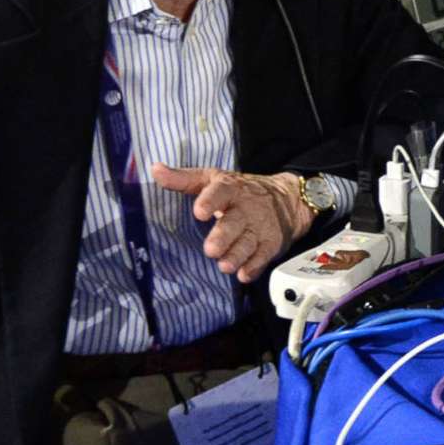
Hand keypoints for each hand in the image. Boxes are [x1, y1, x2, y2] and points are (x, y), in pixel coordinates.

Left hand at [146, 165, 311, 283]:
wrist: (287, 199)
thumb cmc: (241, 190)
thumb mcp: (213, 179)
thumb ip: (184, 179)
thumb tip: (155, 170)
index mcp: (230, 189)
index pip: (220, 192)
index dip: (210, 201)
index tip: (199, 212)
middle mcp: (246, 208)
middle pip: (234, 222)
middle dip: (223, 236)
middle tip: (210, 249)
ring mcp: (260, 227)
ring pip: (248, 242)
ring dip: (237, 255)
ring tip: (225, 266)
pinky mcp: (270, 243)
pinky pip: (263, 256)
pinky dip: (254, 266)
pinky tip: (244, 274)